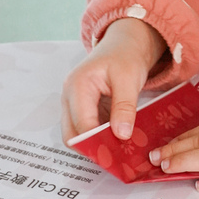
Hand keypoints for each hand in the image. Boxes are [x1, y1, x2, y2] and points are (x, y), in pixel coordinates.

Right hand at [61, 18, 166, 144]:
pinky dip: (99, 136)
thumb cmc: (125, 56)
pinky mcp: (81, 108)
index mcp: (77, 86)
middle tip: (118, 154)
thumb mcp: (129, 79)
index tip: (118, 152)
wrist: (125, 44)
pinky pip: (86, 128)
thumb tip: (121, 135)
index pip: (82, 124)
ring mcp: (73, 103)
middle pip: (72, 133)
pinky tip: (117, 138)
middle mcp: (69, 96)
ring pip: (77, 133)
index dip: (98, 141)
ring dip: (96, 142)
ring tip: (119, 148)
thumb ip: (124, 107)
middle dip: (93, 146)